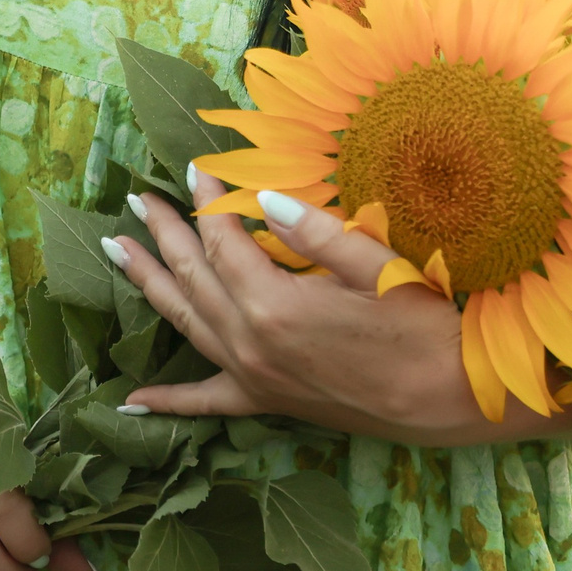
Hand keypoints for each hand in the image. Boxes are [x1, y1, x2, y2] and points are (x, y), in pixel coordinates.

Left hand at [101, 171, 571, 446]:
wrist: (454, 400)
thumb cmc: (424, 326)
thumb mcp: (376, 267)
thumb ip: (314, 232)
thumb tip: (260, 199)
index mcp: (273, 306)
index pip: (222, 240)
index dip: (207, 201)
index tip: (196, 169)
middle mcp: (250, 344)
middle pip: (193, 277)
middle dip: (163, 234)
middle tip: (137, 200)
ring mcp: (254, 377)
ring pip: (185, 323)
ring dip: (149, 285)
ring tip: (117, 252)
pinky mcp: (268, 402)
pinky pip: (205, 401)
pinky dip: (166, 401)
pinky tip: (129, 401)